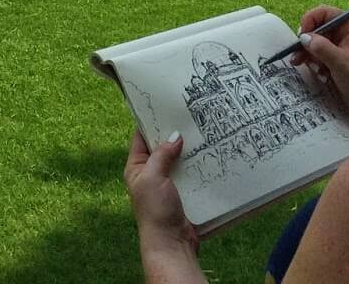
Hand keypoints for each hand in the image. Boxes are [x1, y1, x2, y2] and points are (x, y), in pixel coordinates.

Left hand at [123, 129, 200, 272]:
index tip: (165, 105)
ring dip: (190, 149)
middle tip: (190, 115)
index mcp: (137, 167)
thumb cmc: (155, 210)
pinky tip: (211, 152)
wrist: (172, 243)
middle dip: (175, 134)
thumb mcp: (153, 177)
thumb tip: (175, 135)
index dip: (151, 121)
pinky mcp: (185, 192)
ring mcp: (169, 183)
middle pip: (163, 147)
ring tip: (204, 129)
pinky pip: (192, 173)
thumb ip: (162, 155)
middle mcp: (151, 173)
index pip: (141, 137)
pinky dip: (200, 164)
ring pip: (180, 159)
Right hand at [291, 5, 348, 139]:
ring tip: (311, 69)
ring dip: (310, 56)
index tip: (301, 36)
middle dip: (307, 43)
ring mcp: (340, 48)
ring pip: (316, 44)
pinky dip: (316, 64)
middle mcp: (345, 34)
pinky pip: (319, 56)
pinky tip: (321, 76)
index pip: (325, 13)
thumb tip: (303, 37)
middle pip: (318, 29)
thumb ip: (321, 47)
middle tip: (297, 56)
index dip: (310, 20)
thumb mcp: (341, 63)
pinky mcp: (336, 61)